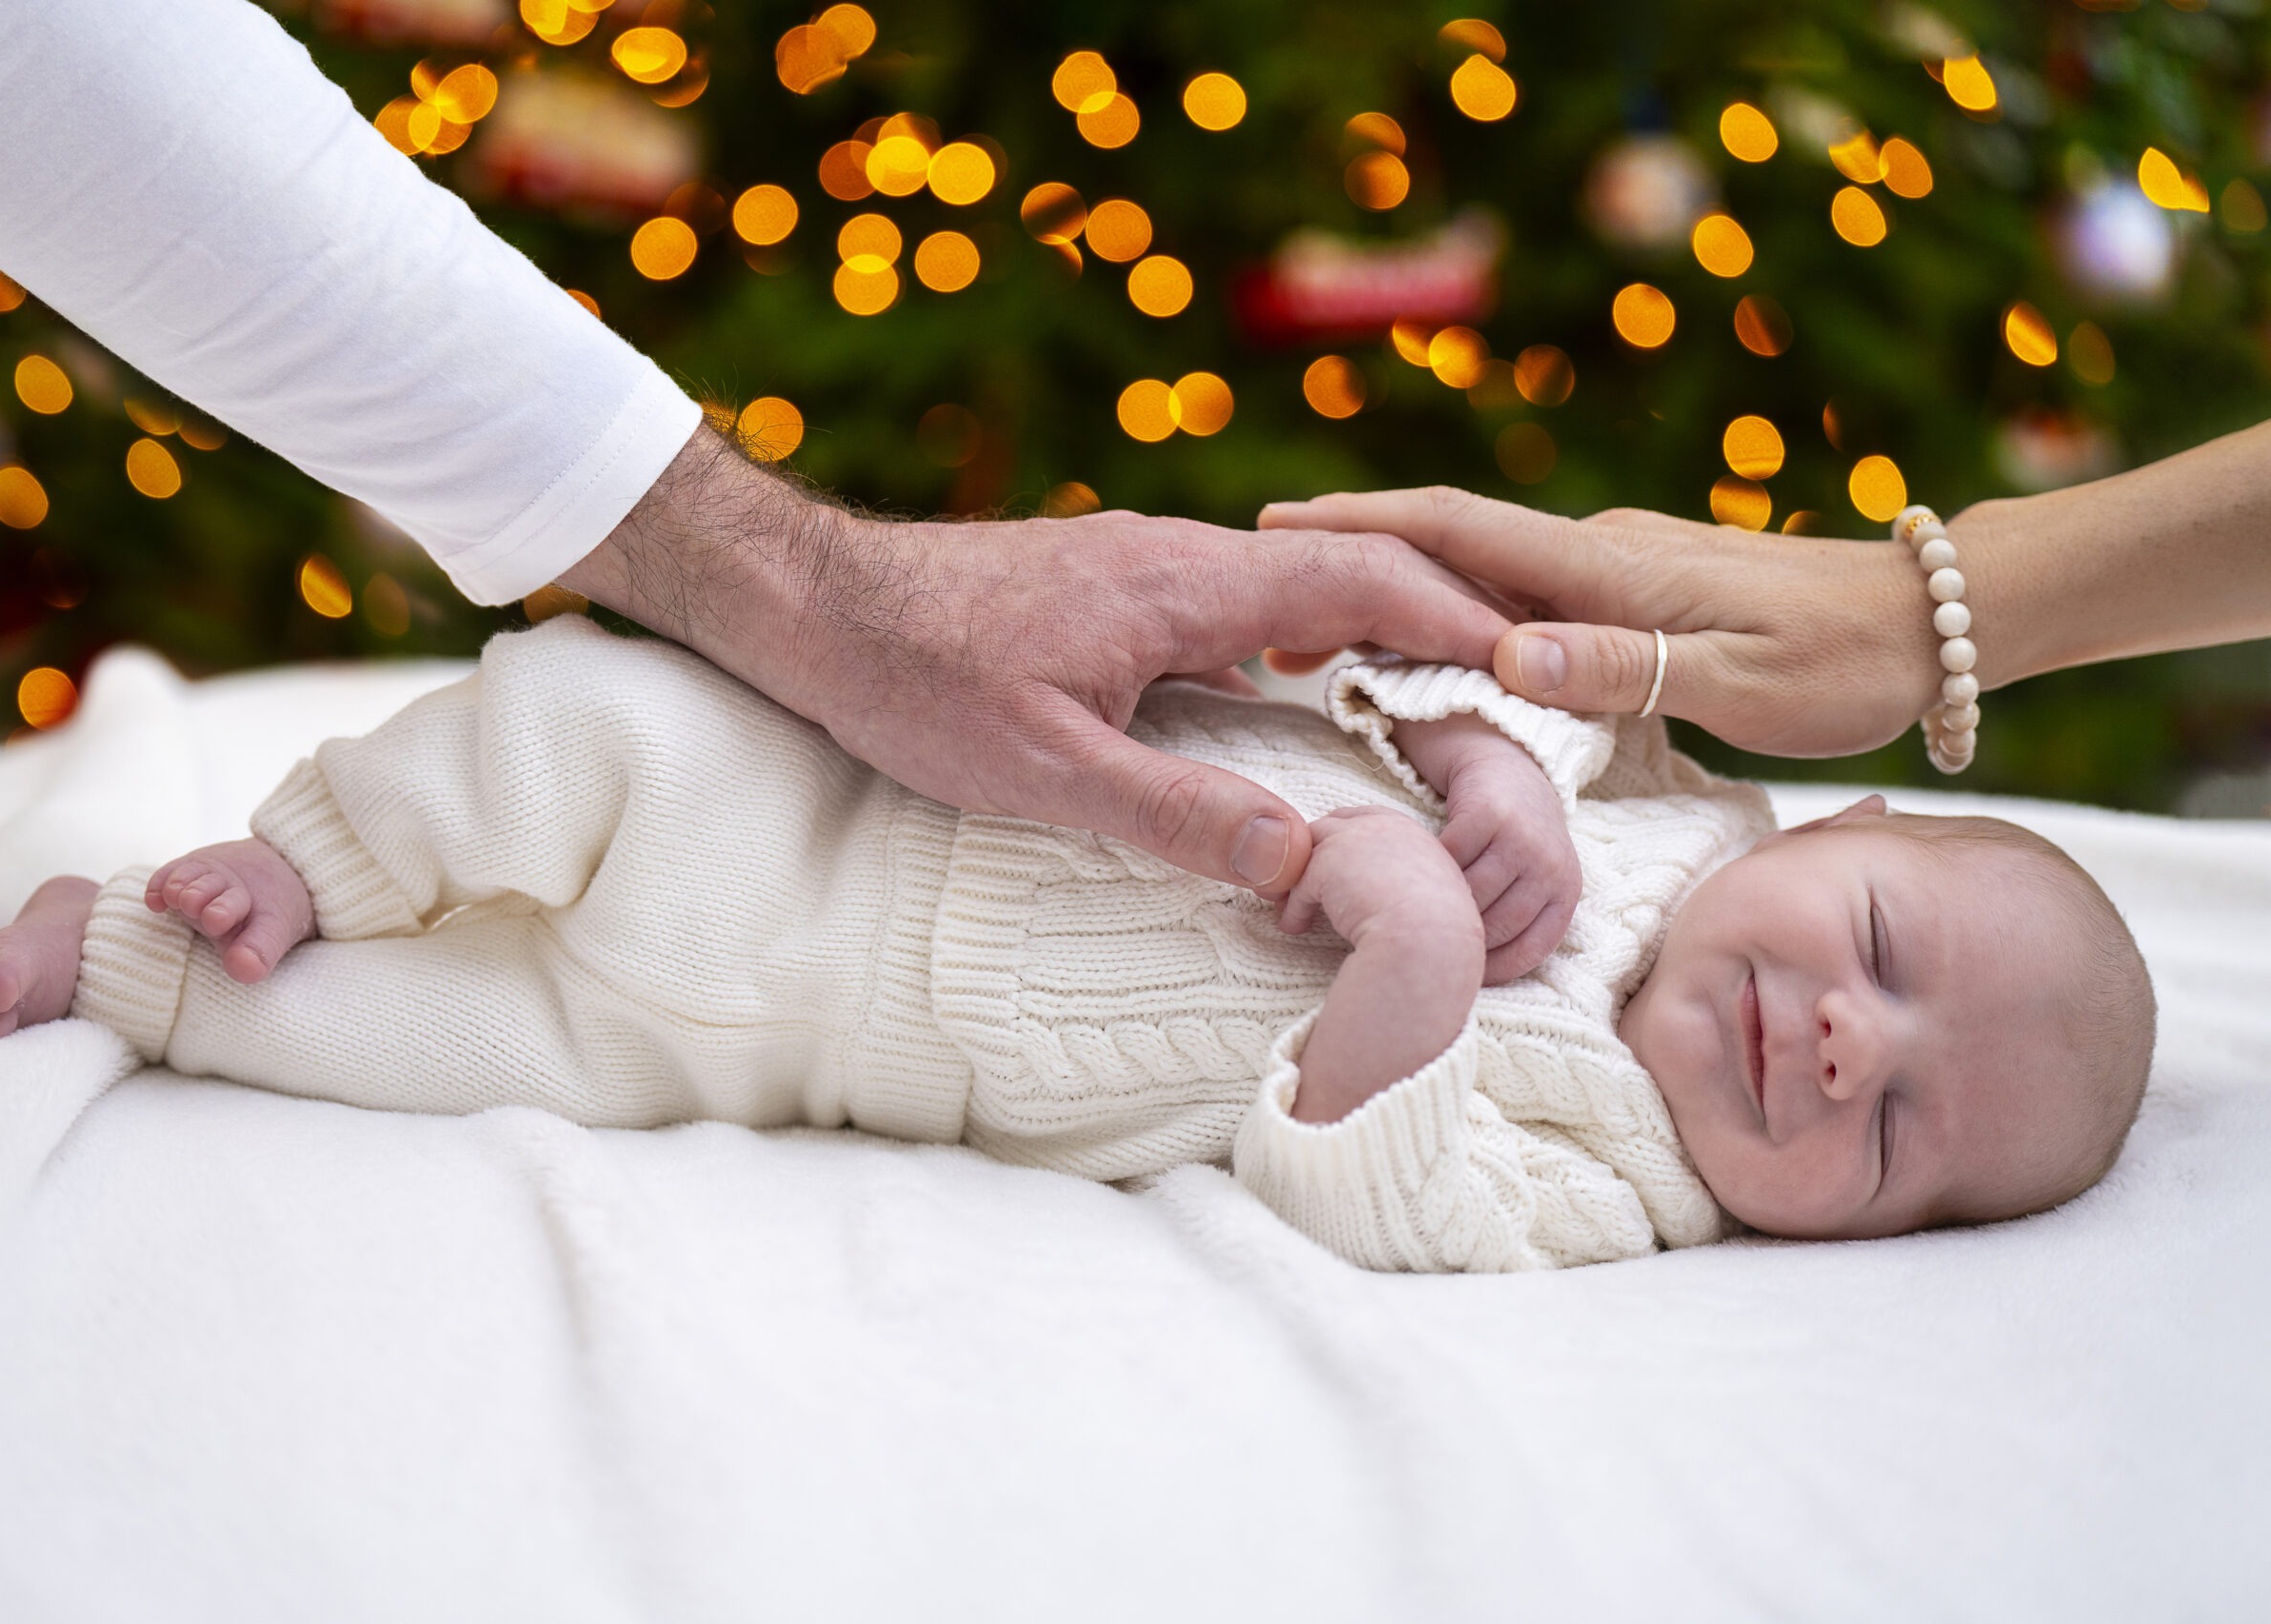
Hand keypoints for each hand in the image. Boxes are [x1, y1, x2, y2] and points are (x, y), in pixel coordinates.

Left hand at [564, 425, 1515, 896]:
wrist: (811, 602)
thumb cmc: (913, 681)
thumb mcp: (1039, 770)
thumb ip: (1173, 811)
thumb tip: (1305, 854)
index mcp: (1186, 589)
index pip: (1365, 584)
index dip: (1462, 626)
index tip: (1539, 670)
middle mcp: (1183, 560)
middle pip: (1352, 568)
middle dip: (1444, 619)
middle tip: (1513, 688)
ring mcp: (1151, 567)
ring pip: (1299, 581)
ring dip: (1376, 625)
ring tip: (1433, 703)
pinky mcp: (1119, 587)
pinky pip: (1247, 601)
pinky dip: (1309, 637)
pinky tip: (1301, 700)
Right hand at [1258, 487, 1931, 757]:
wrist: (1928, 621)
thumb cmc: (1841, 662)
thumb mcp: (1739, 683)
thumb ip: (1624, 671)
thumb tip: (1506, 655)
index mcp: (1606, 570)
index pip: (1457, 531)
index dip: (1359, 527)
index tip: (1272, 528)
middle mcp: (1597, 554)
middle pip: (1448, 549)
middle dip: (1352, 563)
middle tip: (1263, 607)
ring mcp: (1614, 569)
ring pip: (1480, 575)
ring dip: (1400, 595)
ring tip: (1322, 633)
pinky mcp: (1632, 593)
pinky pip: (1521, 597)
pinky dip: (1457, 614)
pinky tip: (1433, 650)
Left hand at [1277, 806, 1476, 947]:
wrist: (1430, 941)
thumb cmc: (1437, 933)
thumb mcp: (1432, 896)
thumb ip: (1407, 884)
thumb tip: (1383, 900)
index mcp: (1409, 834)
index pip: (1364, 818)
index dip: (1343, 838)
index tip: (1332, 864)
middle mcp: (1380, 827)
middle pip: (1329, 827)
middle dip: (1310, 853)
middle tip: (1299, 883)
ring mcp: (1351, 841)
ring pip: (1306, 851)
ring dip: (1294, 880)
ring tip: (1289, 907)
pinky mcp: (1326, 865)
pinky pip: (1298, 885)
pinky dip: (1293, 908)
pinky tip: (1294, 928)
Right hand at [1420, 725, 1578, 983]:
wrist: (1506, 766)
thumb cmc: (1513, 835)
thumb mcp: (1533, 876)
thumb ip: (1519, 916)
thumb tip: (1475, 976)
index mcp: (1566, 890)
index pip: (1530, 949)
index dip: (1493, 970)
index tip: (1463, 976)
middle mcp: (1550, 865)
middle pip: (1496, 924)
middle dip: (1461, 936)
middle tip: (1428, 939)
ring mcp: (1521, 838)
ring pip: (1471, 893)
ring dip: (1440, 901)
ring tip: (1416, 909)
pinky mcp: (1489, 813)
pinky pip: (1450, 857)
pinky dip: (1428, 866)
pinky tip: (1415, 869)